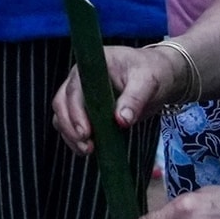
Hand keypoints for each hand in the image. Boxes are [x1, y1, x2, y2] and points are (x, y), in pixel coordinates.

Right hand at [51, 45, 180, 153]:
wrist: (158, 75)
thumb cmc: (152, 72)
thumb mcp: (148, 82)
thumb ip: (134, 99)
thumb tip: (121, 120)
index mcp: (91, 67)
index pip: (74, 89)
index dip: (75, 111)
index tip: (85, 132)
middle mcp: (80, 80)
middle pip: (61, 103)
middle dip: (70, 127)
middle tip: (87, 147)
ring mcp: (81, 95)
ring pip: (62, 116)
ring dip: (70, 135)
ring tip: (88, 151)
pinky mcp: (86, 109)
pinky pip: (72, 124)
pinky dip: (75, 138)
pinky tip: (89, 149)